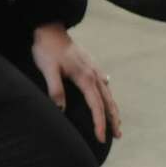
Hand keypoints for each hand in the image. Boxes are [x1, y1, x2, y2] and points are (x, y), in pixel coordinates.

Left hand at [32, 23, 121, 142]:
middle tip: (118, 136)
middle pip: (108, 101)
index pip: (96, 106)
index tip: (101, 138)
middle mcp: (94, 73)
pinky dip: (108, 93)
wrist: (50, 28)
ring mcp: (93, 68)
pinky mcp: (90, 64)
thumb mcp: (48, 69)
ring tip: (117, 122)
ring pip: (108, 92)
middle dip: (113, 119)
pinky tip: (108, 92)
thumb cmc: (47, 49)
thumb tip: (62, 110)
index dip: (99, 123)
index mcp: (85, 77)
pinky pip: (103, 82)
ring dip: (113, 108)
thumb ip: (55, 89)